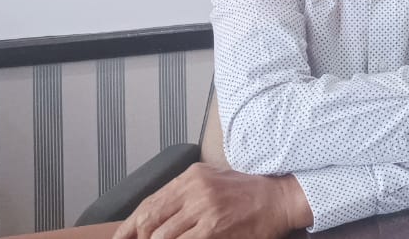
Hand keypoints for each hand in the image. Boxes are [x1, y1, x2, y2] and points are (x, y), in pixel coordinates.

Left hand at [111, 163, 310, 238]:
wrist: (278, 199)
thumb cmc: (247, 193)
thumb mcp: (213, 182)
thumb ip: (185, 196)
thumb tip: (155, 219)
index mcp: (191, 176)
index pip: (149, 203)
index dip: (129, 227)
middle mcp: (194, 189)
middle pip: (149, 220)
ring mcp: (204, 208)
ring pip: (161, 236)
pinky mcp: (213, 228)